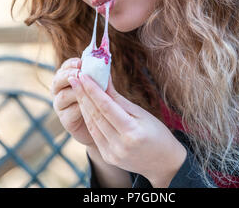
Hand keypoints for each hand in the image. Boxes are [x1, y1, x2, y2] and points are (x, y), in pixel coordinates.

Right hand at [51, 57, 96, 147]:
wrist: (102, 125)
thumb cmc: (101, 102)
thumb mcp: (102, 87)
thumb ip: (101, 77)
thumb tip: (105, 64)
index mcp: (68, 78)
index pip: (65, 67)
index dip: (71, 64)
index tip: (80, 62)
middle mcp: (60, 91)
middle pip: (57, 80)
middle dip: (68, 75)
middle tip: (79, 73)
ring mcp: (61, 106)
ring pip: (62, 96)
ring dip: (74, 91)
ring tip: (86, 88)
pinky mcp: (65, 120)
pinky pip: (69, 112)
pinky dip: (78, 107)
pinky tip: (88, 104)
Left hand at [68, 73, 186, 186]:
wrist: (164, 163)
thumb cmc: (156, 132)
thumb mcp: (142, 113)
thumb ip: (119, 99)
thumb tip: (104, 79)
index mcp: (132, 132)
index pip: (106, 107)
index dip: (92, 90)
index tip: (83, 75)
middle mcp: (120, 145)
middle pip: (96, 115)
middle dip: (83, 94)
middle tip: (74, 77)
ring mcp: (112, 154)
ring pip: (92, 124)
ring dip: (83, 104)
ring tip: (76, 87)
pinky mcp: (108, 157)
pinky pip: (94, 133)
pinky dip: (89, 117)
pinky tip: (84, 104)